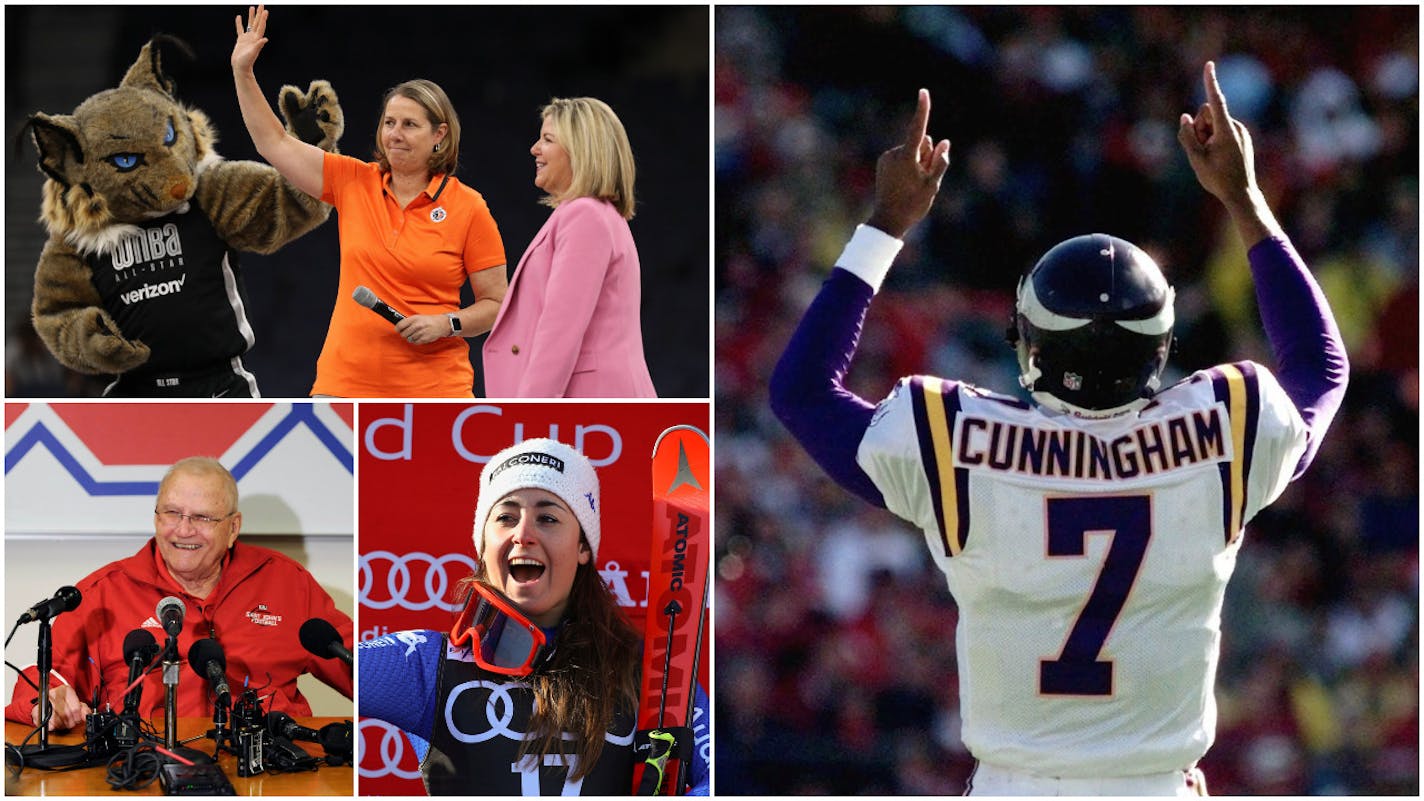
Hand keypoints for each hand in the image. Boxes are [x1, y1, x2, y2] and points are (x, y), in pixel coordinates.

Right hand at [32, 684, 90, 731]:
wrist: (47, 703)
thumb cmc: (64, 703)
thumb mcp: (76, 704)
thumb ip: (84, 709)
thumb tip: (86, 716)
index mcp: (65, 690)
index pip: (75, 708)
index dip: (77, 717)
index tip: (77, 719)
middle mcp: (54, 693)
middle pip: (66, 714)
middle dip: (70, 722)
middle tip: (70, 722)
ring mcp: (44, 701)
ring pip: (57, 720)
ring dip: (62, 725)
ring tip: (63, 722)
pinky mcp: (35, 710)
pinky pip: (46, 723)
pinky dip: (52, 727)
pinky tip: (54, 723)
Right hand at [232, 5, 268, 74]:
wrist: (240, 67)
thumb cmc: (246, 62)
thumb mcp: (252, 53)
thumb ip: (258, 46)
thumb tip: (265, 39)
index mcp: (256, 39)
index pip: (260, 26)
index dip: (263, 18)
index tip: (265, 10)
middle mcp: (253, 37)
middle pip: (257, 23)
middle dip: (259, 14)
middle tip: (261, 5)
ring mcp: (247, 38)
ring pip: (250, 24)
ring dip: (251, 16)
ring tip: (252, 7)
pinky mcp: (241, 40)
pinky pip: (240, 29)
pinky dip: (239, 23)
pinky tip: (239, 17)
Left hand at [395, 314, 455, 345]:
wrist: (441, 324)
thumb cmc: (429, 321)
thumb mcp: (418, 317)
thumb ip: (409, 322)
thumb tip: (399, 327)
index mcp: (414, 319)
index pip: (400, 325)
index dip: (397, 329)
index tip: (398, 330)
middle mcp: (417, 325)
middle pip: (404, 334)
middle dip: (404, 334)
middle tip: (407, 333)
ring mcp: (420, 333)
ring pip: (409, 339)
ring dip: (411, 338)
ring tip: (416, 334)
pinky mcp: (424, 339)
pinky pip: (415, 342)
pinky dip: (416, 341)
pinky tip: (419, 337)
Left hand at [865, 89, 950, 239]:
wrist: (888, 220)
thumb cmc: (913, 204)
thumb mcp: (932, 184)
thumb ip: (940, 161)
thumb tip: (944, 141)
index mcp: (906, 157)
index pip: (918, 128)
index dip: (922, 109)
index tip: (923, 92)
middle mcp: (894, 154)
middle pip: (921, 143)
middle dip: (927, 155)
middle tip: (923, 179)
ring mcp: (887, 158)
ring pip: (912, 151)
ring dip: (918, 162)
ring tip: (913, 183)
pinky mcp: (883, 162)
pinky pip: (903, 156)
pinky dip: (908, 165)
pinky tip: (904, 182)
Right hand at [1177, 61, 1257, 207]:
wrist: (1241, 194)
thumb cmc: (1218, 179)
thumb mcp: (1196, 159)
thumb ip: (1187, 136)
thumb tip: (1185, 117)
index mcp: (1226, 131)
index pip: (1215, 101)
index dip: (1210, 82)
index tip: (1209, 65)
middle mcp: (1236, 127)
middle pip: (1208, 114)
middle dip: (1199, 126)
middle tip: (1201, 149)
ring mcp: (1240, 132)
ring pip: (1213, 123)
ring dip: (1206, 135)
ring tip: (1210, 156)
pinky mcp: (1241, 137)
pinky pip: (1220, 130)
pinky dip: (1213, 139)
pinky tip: (1218, 158)